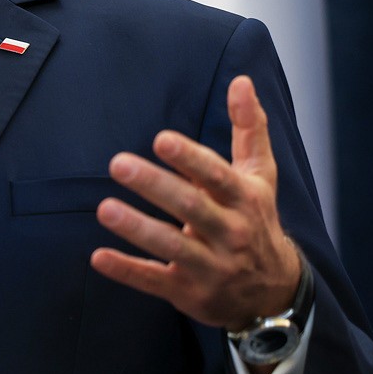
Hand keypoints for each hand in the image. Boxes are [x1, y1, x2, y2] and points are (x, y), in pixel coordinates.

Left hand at [90, 75, 303, 330]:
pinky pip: (154, 281)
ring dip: (137, 228)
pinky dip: (127, 271)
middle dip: (155, 186)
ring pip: (170, 247)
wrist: (273, 292)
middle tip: (118, 163)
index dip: (190, 159)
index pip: (217, 176)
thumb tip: (241, 81)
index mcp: (244, 199)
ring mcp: (209, 266)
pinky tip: (98, 257)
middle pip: (191, 208)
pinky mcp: (188, 292)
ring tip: (104, 208)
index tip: (161, 140)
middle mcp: (230, 233)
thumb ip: (249, 128)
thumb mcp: (260, 176)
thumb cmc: (256, 219)